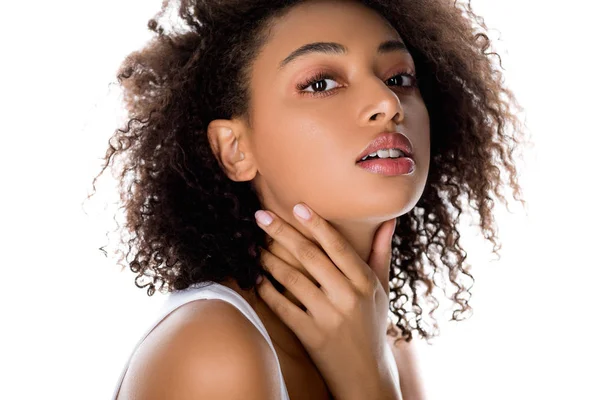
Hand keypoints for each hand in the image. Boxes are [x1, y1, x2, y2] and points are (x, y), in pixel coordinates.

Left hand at [254, 203, 398, 399]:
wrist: (366, 372)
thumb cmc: (372, 324)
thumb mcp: (382, 289)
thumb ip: (381, 253)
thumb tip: (390, 220)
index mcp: (365, 282)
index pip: (337, 246)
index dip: (316, 224)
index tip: (296, 206)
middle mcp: (348, 297)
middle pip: (309, 257)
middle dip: (282, 233)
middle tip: (260, 216)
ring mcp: (328, 317)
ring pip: (292, 279)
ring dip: (270, 260)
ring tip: (255, 247)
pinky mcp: (311, 335)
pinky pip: (283, 308)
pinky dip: (267, 291)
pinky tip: (257, 278)